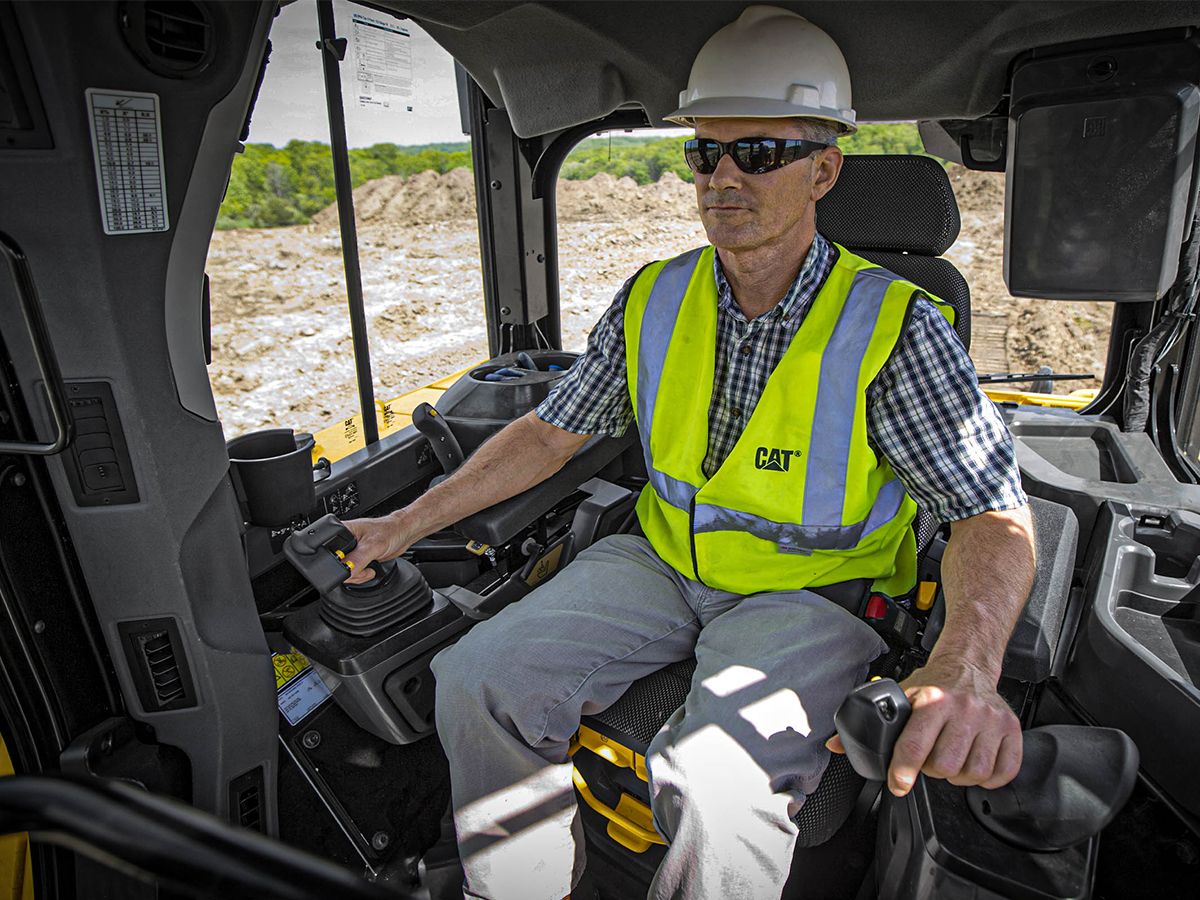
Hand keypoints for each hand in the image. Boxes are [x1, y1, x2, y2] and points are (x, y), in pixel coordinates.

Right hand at [341, 511, 414, 583]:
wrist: (402, 534)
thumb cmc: (389, 531)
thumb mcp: (372, 546)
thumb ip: (357, 560)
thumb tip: (346, 571)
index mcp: (341, 531)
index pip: (329, 554)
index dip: (338, 565)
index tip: (354, 566)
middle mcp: (343, 541)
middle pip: (336, 566)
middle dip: (351, 572)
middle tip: (364, 567)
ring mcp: (350, 551)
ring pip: (344, 572)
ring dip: (358, 575)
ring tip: (368, 567)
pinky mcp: (356, 559)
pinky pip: (352, 573)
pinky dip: (361, 575)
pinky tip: (369, 568)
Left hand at [826, 659, 1021, 796]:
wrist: (968, 662)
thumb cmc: (934, 683)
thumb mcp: (900, 695)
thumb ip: (868, 722)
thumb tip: (836, 744)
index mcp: (931, 699)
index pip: (914, 745)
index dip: (903, 771)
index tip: (898, 784)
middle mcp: (963, 709)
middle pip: (945, 766)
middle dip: (932, 770)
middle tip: (930, 759)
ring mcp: (990, 720)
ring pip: (973, 773)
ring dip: (959, 776)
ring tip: (951, 760)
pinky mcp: (1011, 729)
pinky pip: (1003, 771)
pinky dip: (988, 777)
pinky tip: (975, 765)